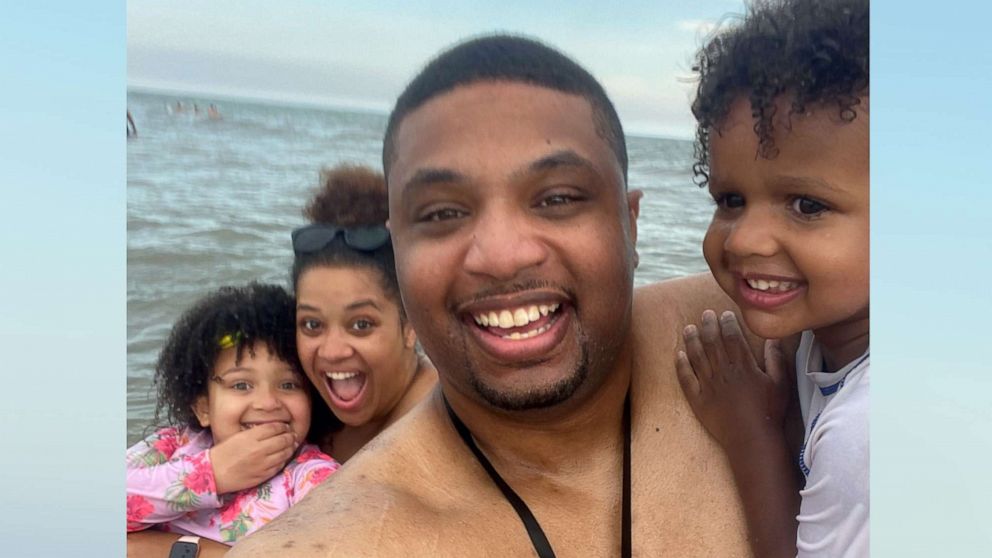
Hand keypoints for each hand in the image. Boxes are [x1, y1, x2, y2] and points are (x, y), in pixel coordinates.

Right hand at [209, 422, 298, 493]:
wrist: (214, 474)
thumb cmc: (223, 453)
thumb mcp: (237, 436)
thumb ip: (255, 432)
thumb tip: (273, 429)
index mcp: (251, 437)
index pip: (275, 428)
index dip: (283, 426)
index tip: (285, 426)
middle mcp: (259, 449)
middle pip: (283, 440)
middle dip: (290, 436)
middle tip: (292, 435)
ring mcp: (263, 464)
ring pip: (284, 453)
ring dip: (290, 448)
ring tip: (292, 445)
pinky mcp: (263, 476)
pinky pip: (279, 466)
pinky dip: (284, 460)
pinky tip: (284, 457)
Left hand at [676, 310, 788, 453]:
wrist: (752, 439)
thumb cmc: (770, 412)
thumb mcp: (780, 383)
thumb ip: (776, 359)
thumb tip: (774, 338)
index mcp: (743, 366)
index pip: (732, 337)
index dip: (727, 323)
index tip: (724, 313)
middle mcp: (724, 372)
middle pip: (712, 343)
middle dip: (708, 326)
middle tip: (705, 314)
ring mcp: (709, 386)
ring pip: (697, 357)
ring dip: (692, 341)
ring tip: (688, 329)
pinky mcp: (698, 400)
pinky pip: (687, 379)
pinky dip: (681, 366)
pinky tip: (678, 355)